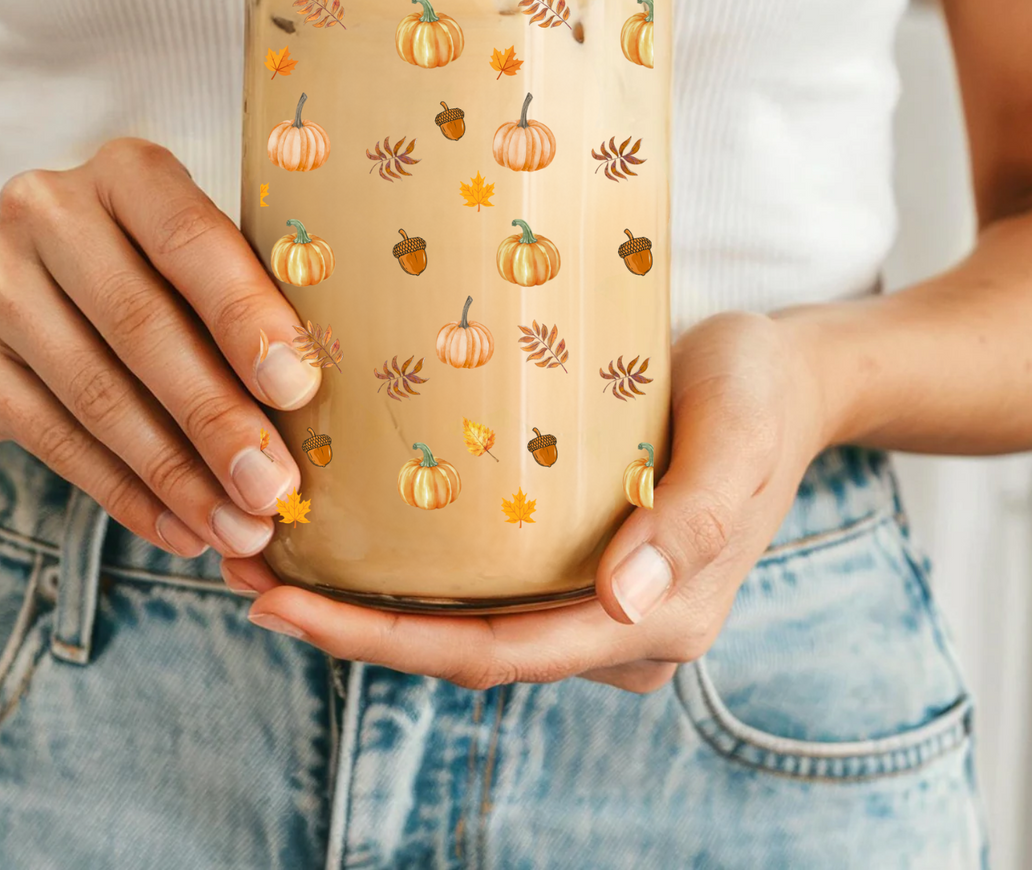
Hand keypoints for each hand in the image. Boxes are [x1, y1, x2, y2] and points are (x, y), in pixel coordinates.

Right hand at [0, 139, 317, 560]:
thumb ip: (237, 307)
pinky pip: (53, 440)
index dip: (246, 315)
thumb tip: (311, 402)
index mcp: (126, 171)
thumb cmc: (131, 277)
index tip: (298, 388)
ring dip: (177, 474)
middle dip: (217, 417)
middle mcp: (47, 209)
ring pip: (97, 394)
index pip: (190, 238)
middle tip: (274, 488)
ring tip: (237, 525)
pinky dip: (125, 493)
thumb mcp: (181, 265)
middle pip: (142, 325)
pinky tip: (177, 528)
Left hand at [223, 312, 835, 692]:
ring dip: (362, 602)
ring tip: (261, 554)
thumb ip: (692, 525)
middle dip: (348, 626)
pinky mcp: (575, 561)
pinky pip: (479, 585)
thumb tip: (622, 608)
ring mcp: (594, 599)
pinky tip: (341, 530)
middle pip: (460, 649)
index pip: (499, 653)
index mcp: (658, 618)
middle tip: (240, 572)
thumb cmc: (760, 397)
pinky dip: (404, 572)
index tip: (288, 606)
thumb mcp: (737, 439)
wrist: (791, 378)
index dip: (387, 642)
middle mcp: (616, 627)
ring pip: (460, 623)